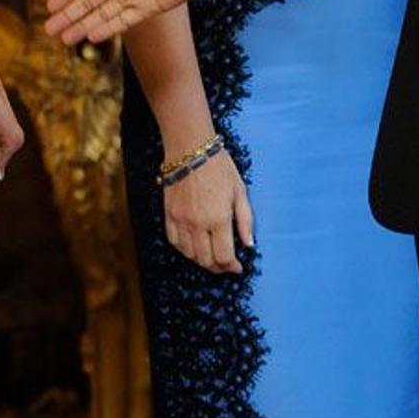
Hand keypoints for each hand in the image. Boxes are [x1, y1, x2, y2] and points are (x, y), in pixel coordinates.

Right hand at [163, 148, 253, 274]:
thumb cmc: (219, 167)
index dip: (232, 267)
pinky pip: (175, 242)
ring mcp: (181, 221)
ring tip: (212, 257)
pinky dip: (185, 250)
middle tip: (226, 265)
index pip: (224, 257)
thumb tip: (249, 245)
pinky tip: (194, 247)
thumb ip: (245, 220)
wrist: (190, 149)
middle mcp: (198, 224)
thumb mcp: (240, 191)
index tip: (238, 267)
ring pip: (190, 255)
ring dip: (202, 261)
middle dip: (219, 268)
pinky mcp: (169, 215)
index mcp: (218, 219)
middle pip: (206, 260)